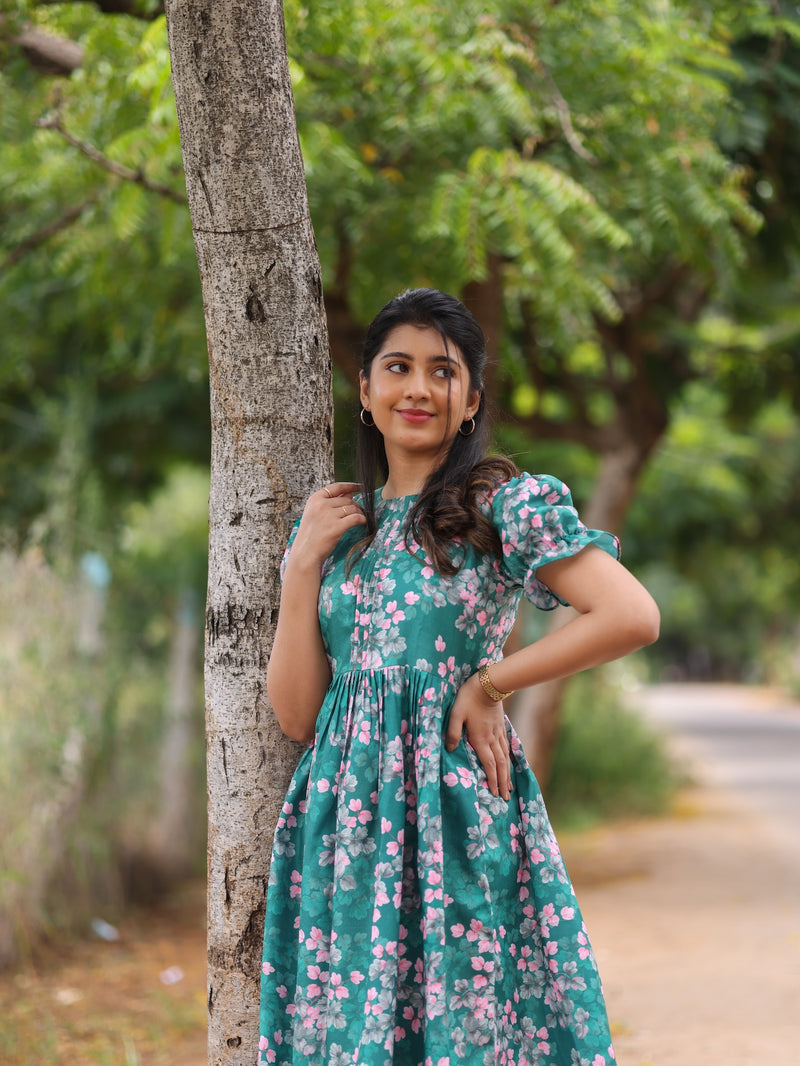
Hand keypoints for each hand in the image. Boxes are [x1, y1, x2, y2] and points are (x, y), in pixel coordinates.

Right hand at [288, 482, 366, 570]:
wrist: (305, 554)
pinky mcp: (337, 527)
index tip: (361, 487)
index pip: (336, 487)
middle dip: (355, 505)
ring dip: (359, 513)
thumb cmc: (310, 536)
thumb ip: (330, 503)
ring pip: (353, 508)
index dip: (351, 485)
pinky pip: (356, 518)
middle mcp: (321, 504)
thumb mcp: (315, 515)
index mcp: (314, 499)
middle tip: (359, 513)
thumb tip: (350, 493)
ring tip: (360, 519)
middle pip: (347, 499)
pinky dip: (362, 520)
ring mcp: (329, 515)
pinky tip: (363, 523)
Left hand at [445, 672, 511, 800]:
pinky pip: (506, 747)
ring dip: (507, 773)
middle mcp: (492, 739)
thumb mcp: (455, 713)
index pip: (489, 764)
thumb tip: (450, 750)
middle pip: (500, 765)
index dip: (492, 780)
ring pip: (505, 757)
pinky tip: (509, 762)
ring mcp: (498, 732)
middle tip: (505, 798)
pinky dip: (509, 758)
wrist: (489, 683)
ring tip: (509, 786)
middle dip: (502, 782)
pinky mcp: (501, 726)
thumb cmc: (469, 698)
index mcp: (480, 739)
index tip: (495, 794)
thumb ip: (453, 732)